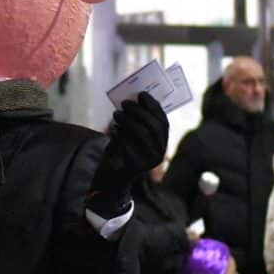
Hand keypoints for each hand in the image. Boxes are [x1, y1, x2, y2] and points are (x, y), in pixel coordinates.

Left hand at [91, 91, 168, 210]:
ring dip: (128, 120)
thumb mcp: (129, 134)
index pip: (163, 122)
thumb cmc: (120, 152)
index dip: (153, 106)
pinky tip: (113, 131)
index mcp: (161, 143)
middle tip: (125, 103)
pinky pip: (129, 145)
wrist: (111, 179)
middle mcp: (159, 153)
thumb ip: (134, 120)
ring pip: (141, 134)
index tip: (142, 94)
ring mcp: (149, 162)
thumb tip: (133, 99)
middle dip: (139, 111)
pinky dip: (120, 135)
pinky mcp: (136, 167)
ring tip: (116, 114)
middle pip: (154, 127)